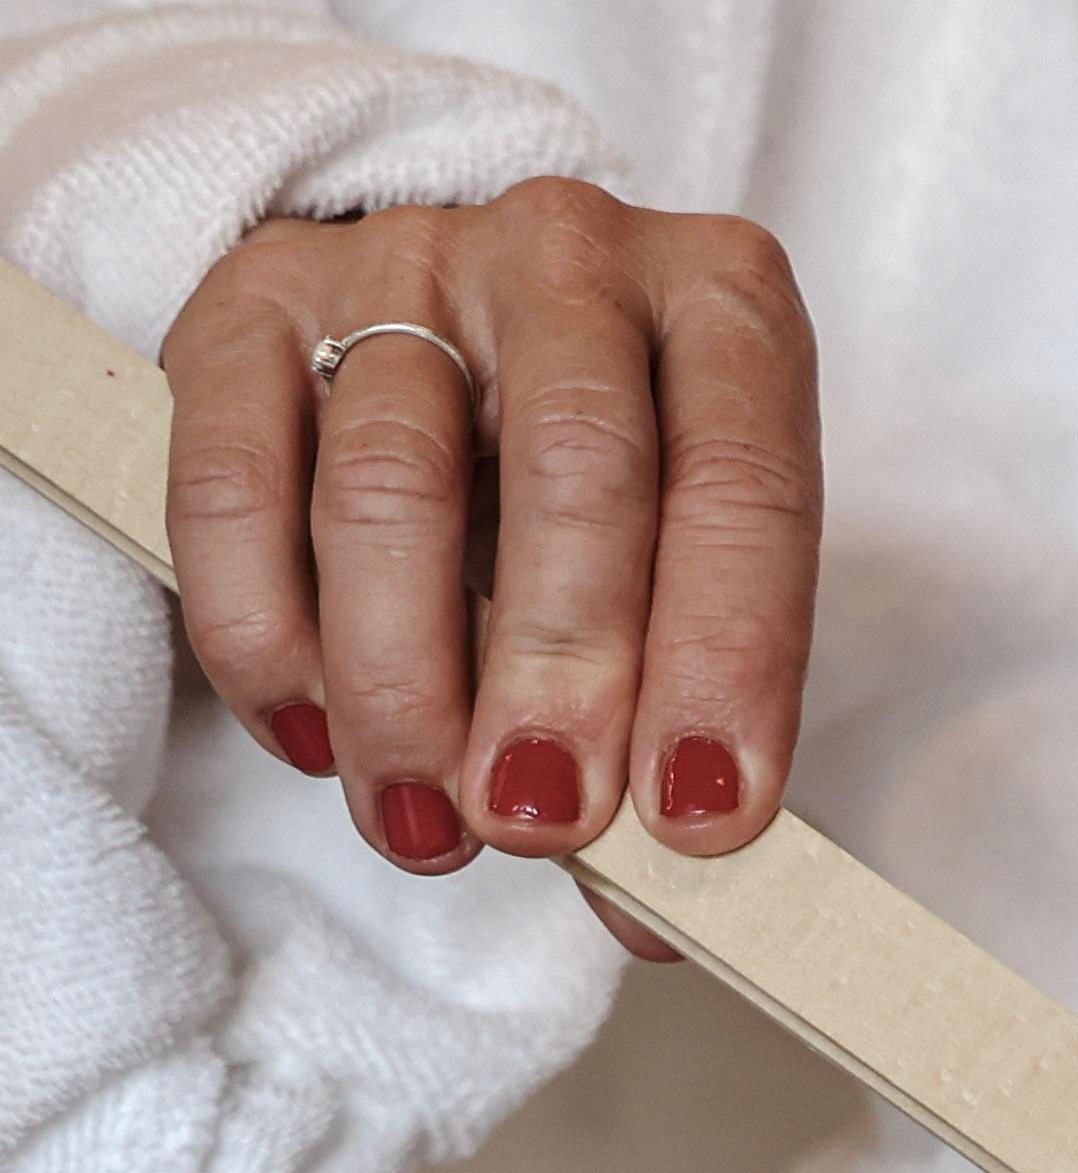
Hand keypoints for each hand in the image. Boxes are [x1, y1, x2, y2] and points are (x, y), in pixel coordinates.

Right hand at [162, 179, 821, 961]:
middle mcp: (574, 256)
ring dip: (402, 688)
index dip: (726, 662)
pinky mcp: (254, 299)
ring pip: (390, 487)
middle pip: (572, 473)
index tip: (700, 816)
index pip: (745, 487)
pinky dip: (267, 635)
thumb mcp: (686, 560)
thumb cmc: (609, 474)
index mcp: (726, 304)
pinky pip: (237, 485)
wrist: (456, 325)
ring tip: (427, 823)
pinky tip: (316, 740)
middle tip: (540, 824)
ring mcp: (407, 261)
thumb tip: (660, 915)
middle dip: (558, 676)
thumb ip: (683, 713)